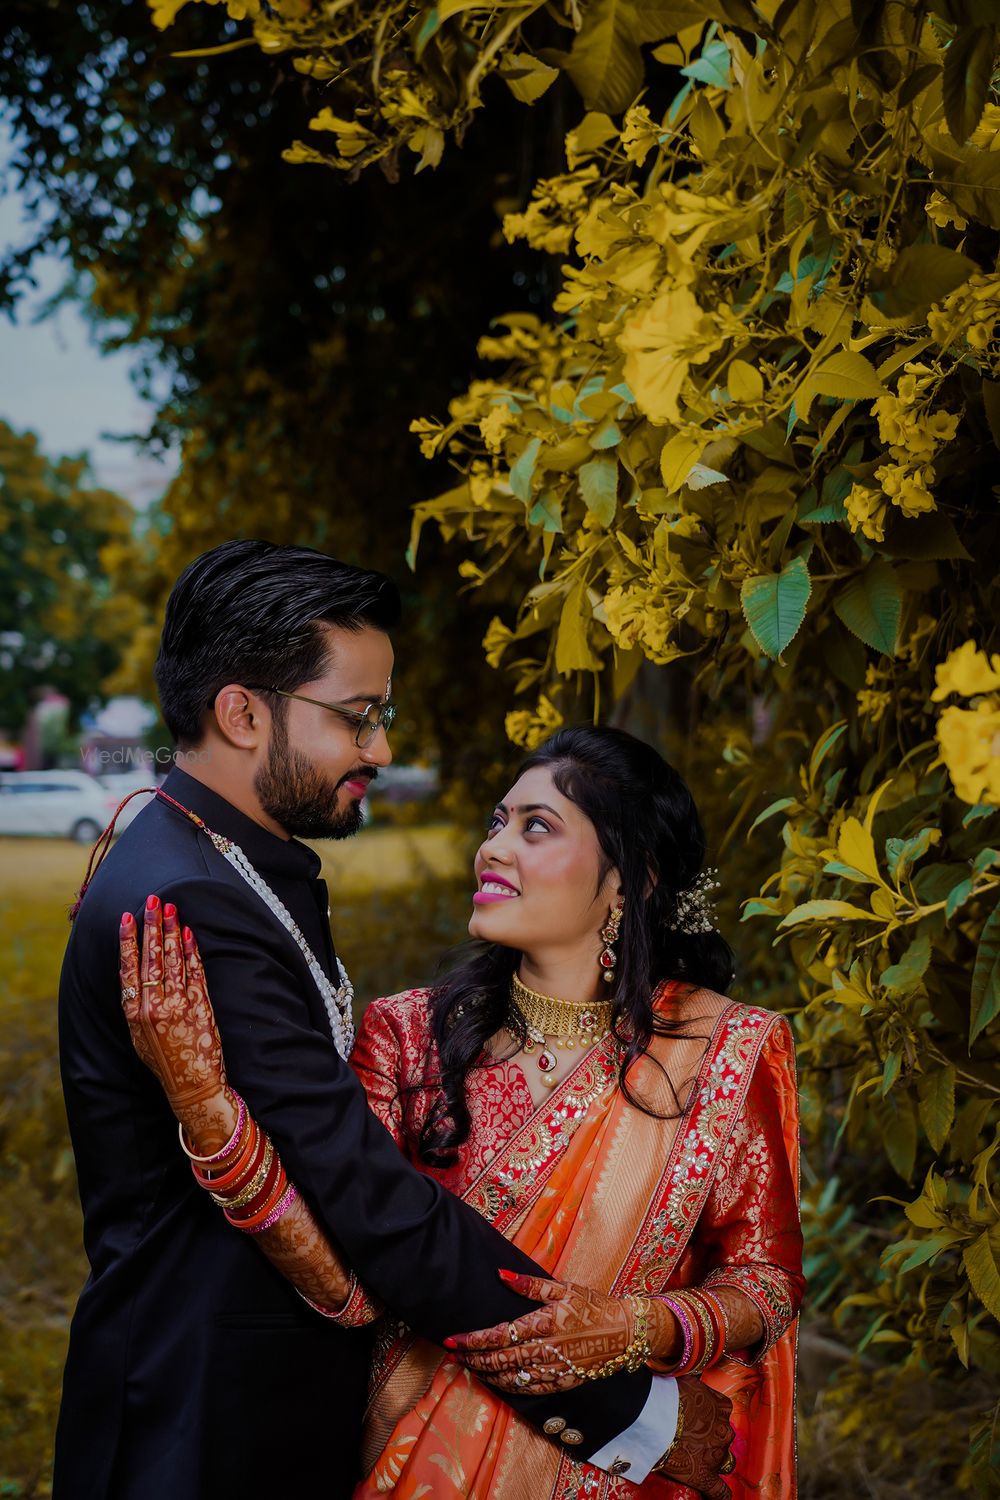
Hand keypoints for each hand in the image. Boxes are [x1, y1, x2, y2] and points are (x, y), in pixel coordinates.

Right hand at [119, 896, 233, 1147]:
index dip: (127, 941)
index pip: (128, 968)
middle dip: (152, 925)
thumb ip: (137, 1007)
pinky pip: (195, 973)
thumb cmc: (165, 1061)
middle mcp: (153, 1007)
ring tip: (172, 909)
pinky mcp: (200, 1008)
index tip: (126, 917)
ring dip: (172, 931)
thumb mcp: (140, 1036)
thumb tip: (133, 977)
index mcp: (134, 1014)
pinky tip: (189, 934)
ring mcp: (177, 1006)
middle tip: (153, 900)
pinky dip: (192, 952)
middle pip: (151, 957)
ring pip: (173, 960)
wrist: (192, 1087)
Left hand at [444, 1271, 631, 1395]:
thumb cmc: (594, 1305)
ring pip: (512, 1378)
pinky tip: (497, 1381)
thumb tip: (501, 1274)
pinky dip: (509, 1387)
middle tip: (453, 1353)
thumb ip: (530, 1285)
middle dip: (473, 1358)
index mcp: (544, 1323)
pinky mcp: (563, 1383)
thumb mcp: (564, 1287)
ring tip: (469, 1366)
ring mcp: (555, 1369)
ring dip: (487, 1373)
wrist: (625, 1333)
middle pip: (501, 1359)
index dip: (473, 1340)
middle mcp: (547, 1349)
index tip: (452, 1339)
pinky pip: (530, 1389)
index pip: (500, 1335)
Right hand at [653, 1376, 733, 1498]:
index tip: (698, 1420)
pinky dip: (719, 1495)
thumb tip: (693, 1383)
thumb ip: (695, 1388)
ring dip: (711, 1461)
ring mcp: (716, 1454)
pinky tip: (714, 1495)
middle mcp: (724, 1430)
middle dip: (710, 1440)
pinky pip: (720, 1492)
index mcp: (721, 1406)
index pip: (722, 1415)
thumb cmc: (665, 1393)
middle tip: (691, 1439)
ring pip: (723, 1461)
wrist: (653, 1414)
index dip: (710, 1419)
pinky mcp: (705, 1476)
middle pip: (723, 1438)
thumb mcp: (686, 1382)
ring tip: (693, 1459)